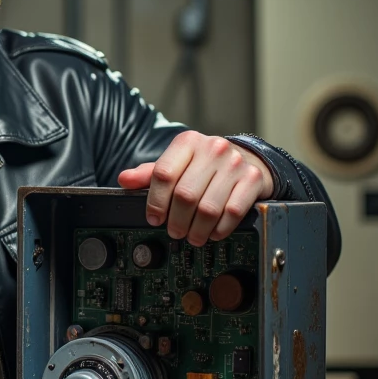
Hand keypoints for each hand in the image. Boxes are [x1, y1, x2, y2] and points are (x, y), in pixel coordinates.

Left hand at [118, 133, 272, 245]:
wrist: (249, 158)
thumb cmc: (206, 165)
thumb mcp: (178, 163)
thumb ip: (150, 173)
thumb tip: (124, 179)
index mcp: (188, 142)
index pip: (163, 174)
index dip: (155, 202)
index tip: (155, 218)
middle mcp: (213, 148)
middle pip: (185, 195)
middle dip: (176, 221)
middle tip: (175, 232)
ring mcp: (235, 163)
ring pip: (208, 208)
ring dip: (197, 230)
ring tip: (192, 236)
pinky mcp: (253, 179)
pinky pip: (232, 212)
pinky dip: (220, 229)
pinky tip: (213, 232)